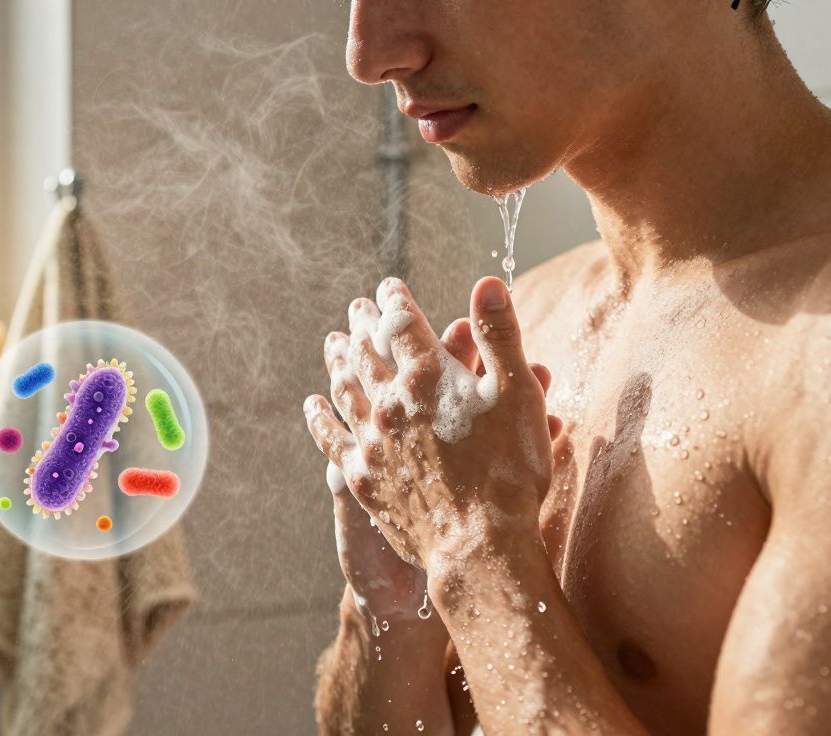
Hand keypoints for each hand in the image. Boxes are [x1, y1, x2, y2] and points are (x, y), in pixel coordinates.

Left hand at [305, 276, 556, 571]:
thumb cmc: (509, 470)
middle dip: (361, 326)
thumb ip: (499, 336)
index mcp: (427, 377)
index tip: (390, 286)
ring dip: (337, 362)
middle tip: (354, 309)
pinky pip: (332, 439)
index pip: (402, 324)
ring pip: (345, 390)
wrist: (478, 545)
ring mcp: (371, 441)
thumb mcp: (517, 394)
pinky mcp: (362, 477)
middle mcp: (390, 403)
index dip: (395, 300)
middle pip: (366, 352)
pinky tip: (313, 405)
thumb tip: (487, 283)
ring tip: (331, 344)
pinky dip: (321, 418)